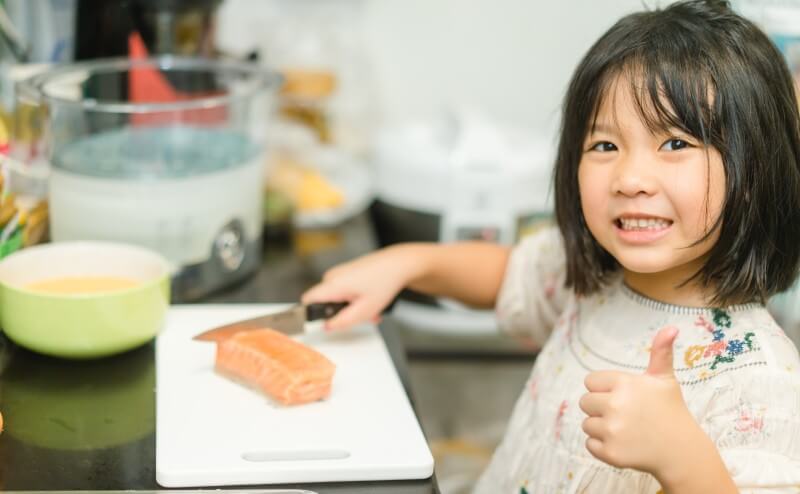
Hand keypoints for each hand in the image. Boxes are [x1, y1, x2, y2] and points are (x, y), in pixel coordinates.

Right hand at [301, 245, 421, 330]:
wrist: (399, 264)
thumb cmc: (385, 282)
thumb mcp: (364, 310)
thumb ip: (342, 322)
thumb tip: (327, 327)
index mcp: (332, 284)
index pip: (307, 300)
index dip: (309, 314)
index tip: (321, 323)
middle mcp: (332, 276)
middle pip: (325, 302)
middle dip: (341, 313)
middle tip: (361, 317)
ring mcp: (340, 272)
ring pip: (337, 298)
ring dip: (352, 307)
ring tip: (371, 309)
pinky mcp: (347, 272)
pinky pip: (344, 291)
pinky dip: (356, 298)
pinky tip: (370, 300)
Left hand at [579, 327, 705, 478]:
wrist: (681, 451)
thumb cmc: (670, 410)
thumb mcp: (664, 379)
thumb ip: (661, 352)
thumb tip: (672, 327)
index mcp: (624, 383)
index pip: (590, 382)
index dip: (604, 389)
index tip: (622, 397)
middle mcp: (616, 405)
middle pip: (584, 402)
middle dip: (600, 408)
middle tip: (624, 414)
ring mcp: (613, 430)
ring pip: (587, 424)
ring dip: (601, 428)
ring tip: (626, 429)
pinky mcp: (611, 453)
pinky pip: (589, 444)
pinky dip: (602, 446)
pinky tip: (623, 443)